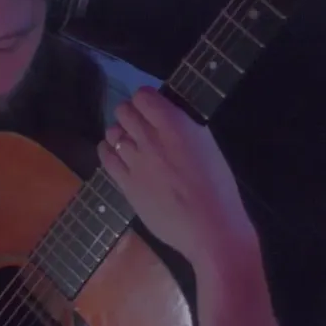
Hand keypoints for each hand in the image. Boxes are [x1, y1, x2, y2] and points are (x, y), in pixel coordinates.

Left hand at [97, 87, 253, 260]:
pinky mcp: (126, 184)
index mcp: (176, 125)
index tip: (153, 110)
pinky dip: (109, 151)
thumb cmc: (219, 189)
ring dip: (120, 133)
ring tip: (131, 144)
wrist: (210, 229)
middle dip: (131, 115)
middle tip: (142, 127)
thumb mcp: (208, 146)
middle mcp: (151, 138)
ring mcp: (135, 161)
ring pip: (112, 132)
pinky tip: (117, 155)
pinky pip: (106, 157)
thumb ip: (185, 129)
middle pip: (124, 111)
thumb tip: (169, 120)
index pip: (143, 96)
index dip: (146, 101)